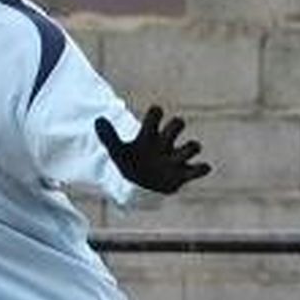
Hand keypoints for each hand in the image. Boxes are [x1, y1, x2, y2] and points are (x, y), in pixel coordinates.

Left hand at [95, 105, 211, 194]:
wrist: (138, 186)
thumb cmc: (130, 163)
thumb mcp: (117, 152)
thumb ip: (109, 137)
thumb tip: (98, 120)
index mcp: (150, 134)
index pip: (156, 113)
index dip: (155, 113)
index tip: (152, 119)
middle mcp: (165, 143)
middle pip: (178, 124)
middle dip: (175, 126)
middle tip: (165, 138)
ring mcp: (175, 158)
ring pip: (193, 146)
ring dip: (190, 148)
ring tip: (177, 157)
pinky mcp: (183, 174)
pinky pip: (200, 169)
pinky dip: (202, 168)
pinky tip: (197, 169)